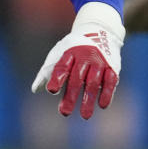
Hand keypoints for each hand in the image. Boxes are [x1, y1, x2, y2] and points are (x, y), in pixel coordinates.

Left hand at [31, 2, 124, 119]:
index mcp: (69, 53)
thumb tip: (35, 89)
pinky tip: (102, 106)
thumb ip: (47, 72)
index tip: (51, 91)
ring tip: (84, 116)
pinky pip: (110, 81)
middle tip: (64, 113)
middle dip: (70, 96)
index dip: (56, 79)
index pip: (62, 67)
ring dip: (88, 100)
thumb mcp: (59, 54)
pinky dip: (107, 93)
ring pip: (93, 82)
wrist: (100, 32)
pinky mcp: (112, 67)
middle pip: (76, 78)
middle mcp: (84, 57)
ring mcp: (99, 62)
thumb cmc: (74, 49)